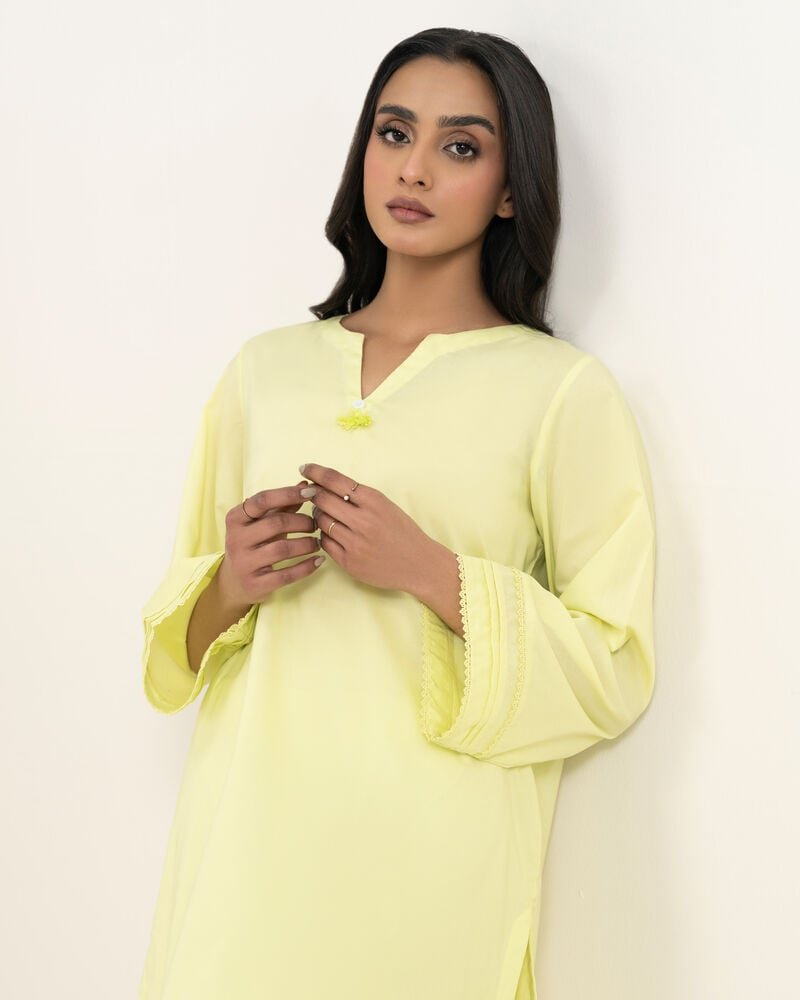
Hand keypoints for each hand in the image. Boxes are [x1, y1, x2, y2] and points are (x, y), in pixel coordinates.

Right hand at [218, 479, 322, 607]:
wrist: (234, 581)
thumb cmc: (254, 544)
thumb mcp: (262, 522)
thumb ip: (282, 505)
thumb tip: (305, 485)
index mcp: (235, 518)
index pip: (263, 500)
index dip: (289, 494)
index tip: (312, 492)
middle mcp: (236, 539)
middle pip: (276, 523)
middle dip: (302, 522)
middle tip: (316, 524)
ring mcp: (244, 563)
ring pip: (283, 549)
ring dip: (307, 544)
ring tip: (318, 542)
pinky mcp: (255, 584)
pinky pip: (286, 574)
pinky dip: (306, 567)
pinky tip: (318, 561)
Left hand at [298, 462, 437, 593]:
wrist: (419, 564)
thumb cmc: (402, 532)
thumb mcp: (386, 505)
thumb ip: (359, 496)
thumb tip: (325, 484)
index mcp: (374, 501)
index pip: (335, 480)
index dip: (316, 471)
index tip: (305, 467)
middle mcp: (363, 520)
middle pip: (322, 499)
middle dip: (312, 493)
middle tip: (308, 492)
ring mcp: (355, 542)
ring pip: (321, 521)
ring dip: (318, 515)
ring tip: (325, 514)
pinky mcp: (349, 562)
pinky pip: (324, 542)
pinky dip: (324, 535)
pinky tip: (332, 533)